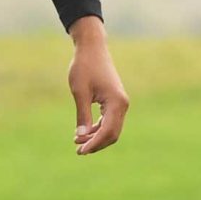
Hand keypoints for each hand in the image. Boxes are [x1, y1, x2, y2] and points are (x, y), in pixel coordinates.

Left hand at [67, 16, 129, 154]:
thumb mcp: (80, 92)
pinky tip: (85, 132)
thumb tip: (82, 137)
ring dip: (97, 137)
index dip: (94, 144)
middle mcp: (122, 104)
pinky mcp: (115, 100)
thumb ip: (82, 116)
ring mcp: (120, 103)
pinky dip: (99, 129)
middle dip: (97, 144)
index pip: (108, 131)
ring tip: (78, 142)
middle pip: (113, 134)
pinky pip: (110, 120)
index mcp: (116, 102)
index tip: (79, 150)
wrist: (92, 49)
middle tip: (78, 150)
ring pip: (112, 128)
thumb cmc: (84, 67)